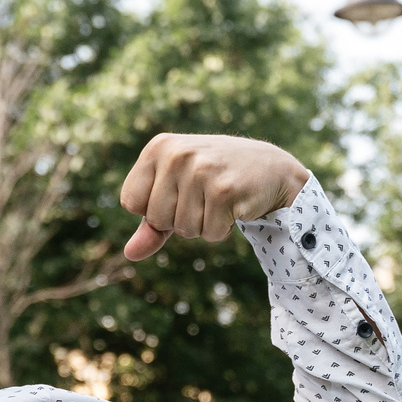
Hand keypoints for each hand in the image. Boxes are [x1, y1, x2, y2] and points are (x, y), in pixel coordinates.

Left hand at [117, 134, 308, 261]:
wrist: (271, 168)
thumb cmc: (215, 179)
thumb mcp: (176, 192)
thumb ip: (150, 223)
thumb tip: (130, 254)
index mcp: (159, 147)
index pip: (131, 201)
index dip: (154, 209)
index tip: (178, 193)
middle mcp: (177, 154)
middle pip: (156, 219)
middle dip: (180, 219)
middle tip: (204, 196)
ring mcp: (201, 170)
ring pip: (184, 229)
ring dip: (203, 225)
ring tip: (220, 199)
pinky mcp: (225, 190)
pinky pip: (210, 233)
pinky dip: (222, 229)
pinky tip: (234, 205)